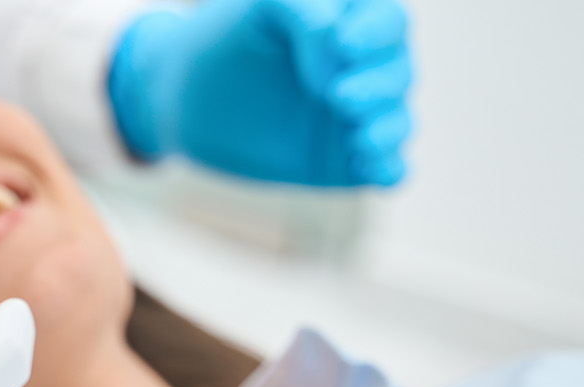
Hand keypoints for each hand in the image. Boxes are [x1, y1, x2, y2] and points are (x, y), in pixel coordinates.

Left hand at [108, 0, 413, 186]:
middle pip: (398, 71)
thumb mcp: (253, 11)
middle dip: (380, 84)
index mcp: (351, 24)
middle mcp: (364, 69)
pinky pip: (388, 167)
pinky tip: (377, 172)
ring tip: (361, 138)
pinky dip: (390, 169)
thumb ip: (298, 6)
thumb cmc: (221, 43)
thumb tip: (334, 32)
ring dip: (388, 128)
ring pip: (398, 119)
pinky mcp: (350, 160)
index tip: (342, 45)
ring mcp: (359, 117)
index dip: (376, 32)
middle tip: (339, 98)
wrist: (185, 102)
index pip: (387, 21)